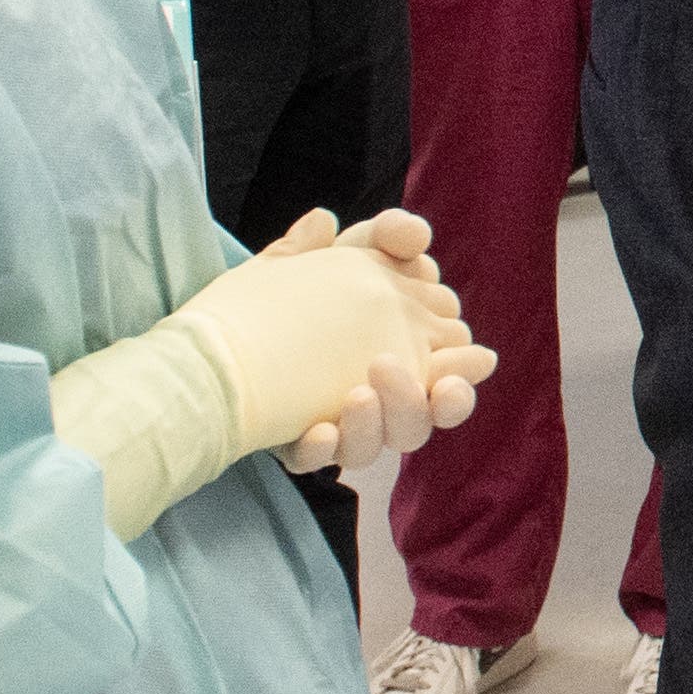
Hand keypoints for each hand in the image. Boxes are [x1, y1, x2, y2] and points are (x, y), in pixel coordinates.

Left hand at [171, 210, 493, 479]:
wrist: (229, 313)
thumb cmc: (310, 282)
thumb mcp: (348, 251)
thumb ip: (387, 234)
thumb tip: (416, 233)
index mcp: (408, 360)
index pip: (449, 381)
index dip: (459, 380)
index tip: (463, 366)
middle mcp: (377, 401)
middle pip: (418, 424)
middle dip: (415, 404)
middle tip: (388, 368)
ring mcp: (336, 423)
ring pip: (374, 448)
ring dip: (374, 424)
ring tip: (357, 396)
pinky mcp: (295, 441)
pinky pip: (314, 460)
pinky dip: (323, 447)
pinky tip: (317, 431)